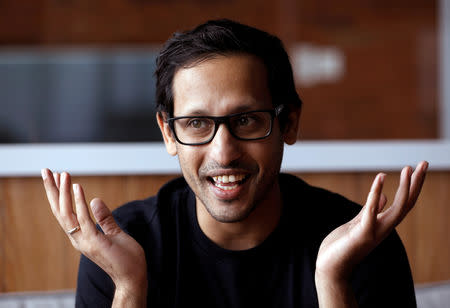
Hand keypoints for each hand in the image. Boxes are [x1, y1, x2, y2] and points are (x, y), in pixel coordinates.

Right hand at [41, 169, 146, 295]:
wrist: (132, 277)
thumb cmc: (125, 258)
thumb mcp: (115, 233)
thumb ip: (105, 218)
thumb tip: (95, 200)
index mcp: (82, 236)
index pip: (64, 212)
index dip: (57, 195)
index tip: (55, 177)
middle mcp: (79, 238)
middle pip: (60, 211)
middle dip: (52, 190)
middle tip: (46, 170)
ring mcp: (86, 241)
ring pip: (68, 214)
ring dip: (64, 193)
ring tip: (63, 174)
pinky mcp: (96, 242)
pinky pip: (85, 220)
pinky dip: (80, 203)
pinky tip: (78, 188)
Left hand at [315, 161, 427, 282]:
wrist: (331, 268)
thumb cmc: (343, 246)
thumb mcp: (359, 223)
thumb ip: (372, 210)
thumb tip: (384, 196)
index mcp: (383, 224)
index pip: (403, 203)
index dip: (412, 186)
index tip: (416, 167)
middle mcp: (384, 228)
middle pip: (407, 203)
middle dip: (416, 183)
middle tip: (424, 162)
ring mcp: (375, 231)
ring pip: (398, 208)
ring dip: (405, 188)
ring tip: (408, 168)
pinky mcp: (361, 233)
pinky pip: (371, 211)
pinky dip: (376, 194)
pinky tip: (380, 178)